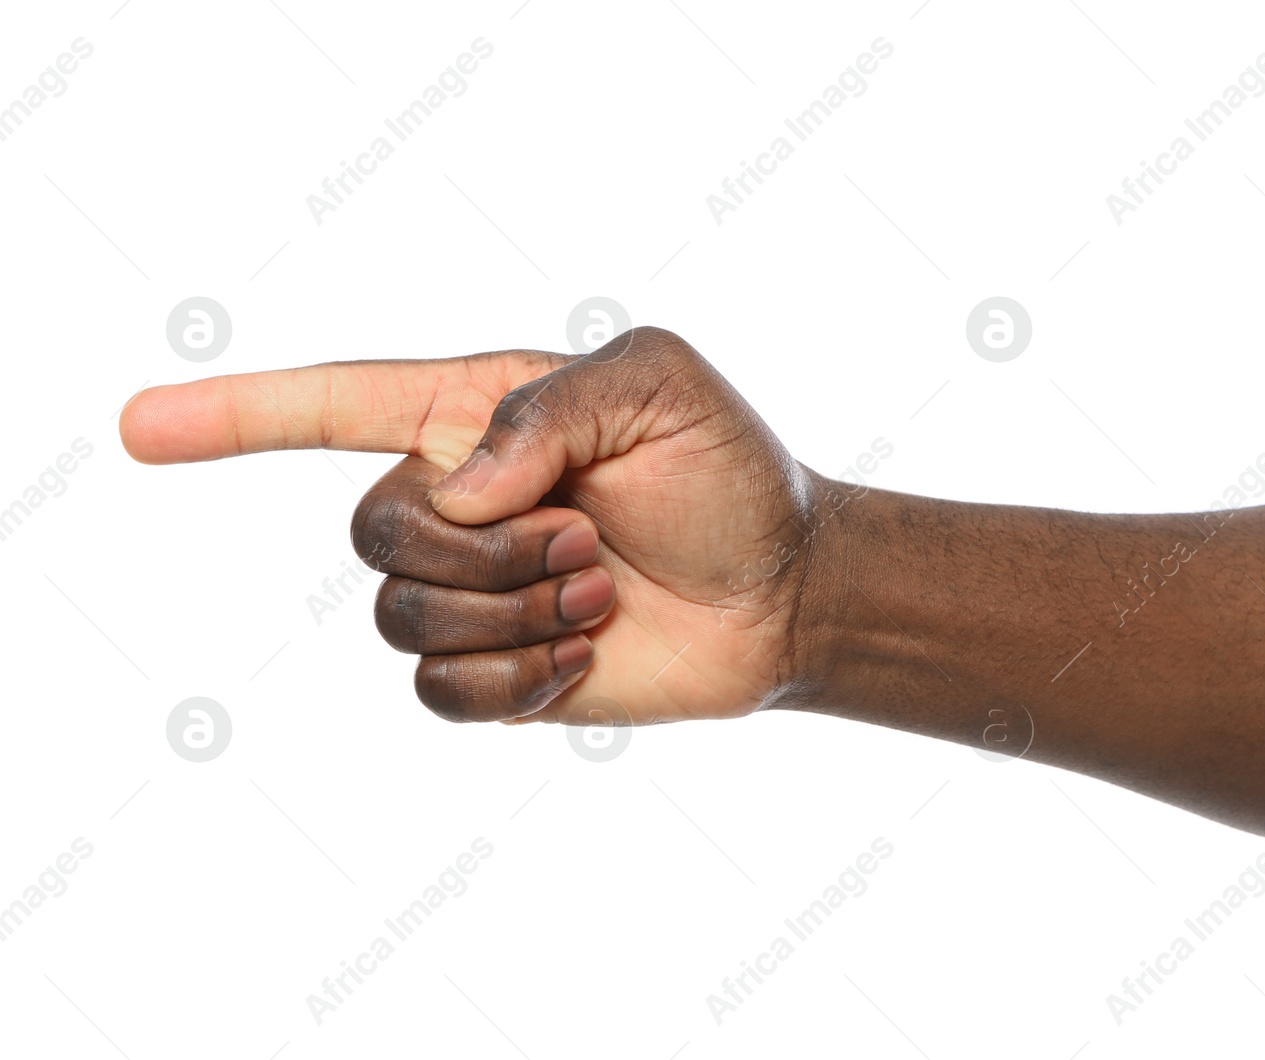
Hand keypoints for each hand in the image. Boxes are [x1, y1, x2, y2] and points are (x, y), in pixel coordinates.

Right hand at [121, 327, 838, 724]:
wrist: (782, 589)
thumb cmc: (727, 474)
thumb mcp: (661, 388)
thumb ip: (546, 408)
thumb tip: (456, 488)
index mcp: (477, 414)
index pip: (332, 407)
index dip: (234, 414)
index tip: (138, 426)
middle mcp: (457, 500)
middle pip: (374, 530)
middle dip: (485, 550)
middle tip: (587, 544)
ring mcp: (470, 589)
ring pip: (401, 618)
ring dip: (514, 613)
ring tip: (598, 594)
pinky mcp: (493, 669)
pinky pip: (439, 692)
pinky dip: (514, 681)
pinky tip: (579, 657)